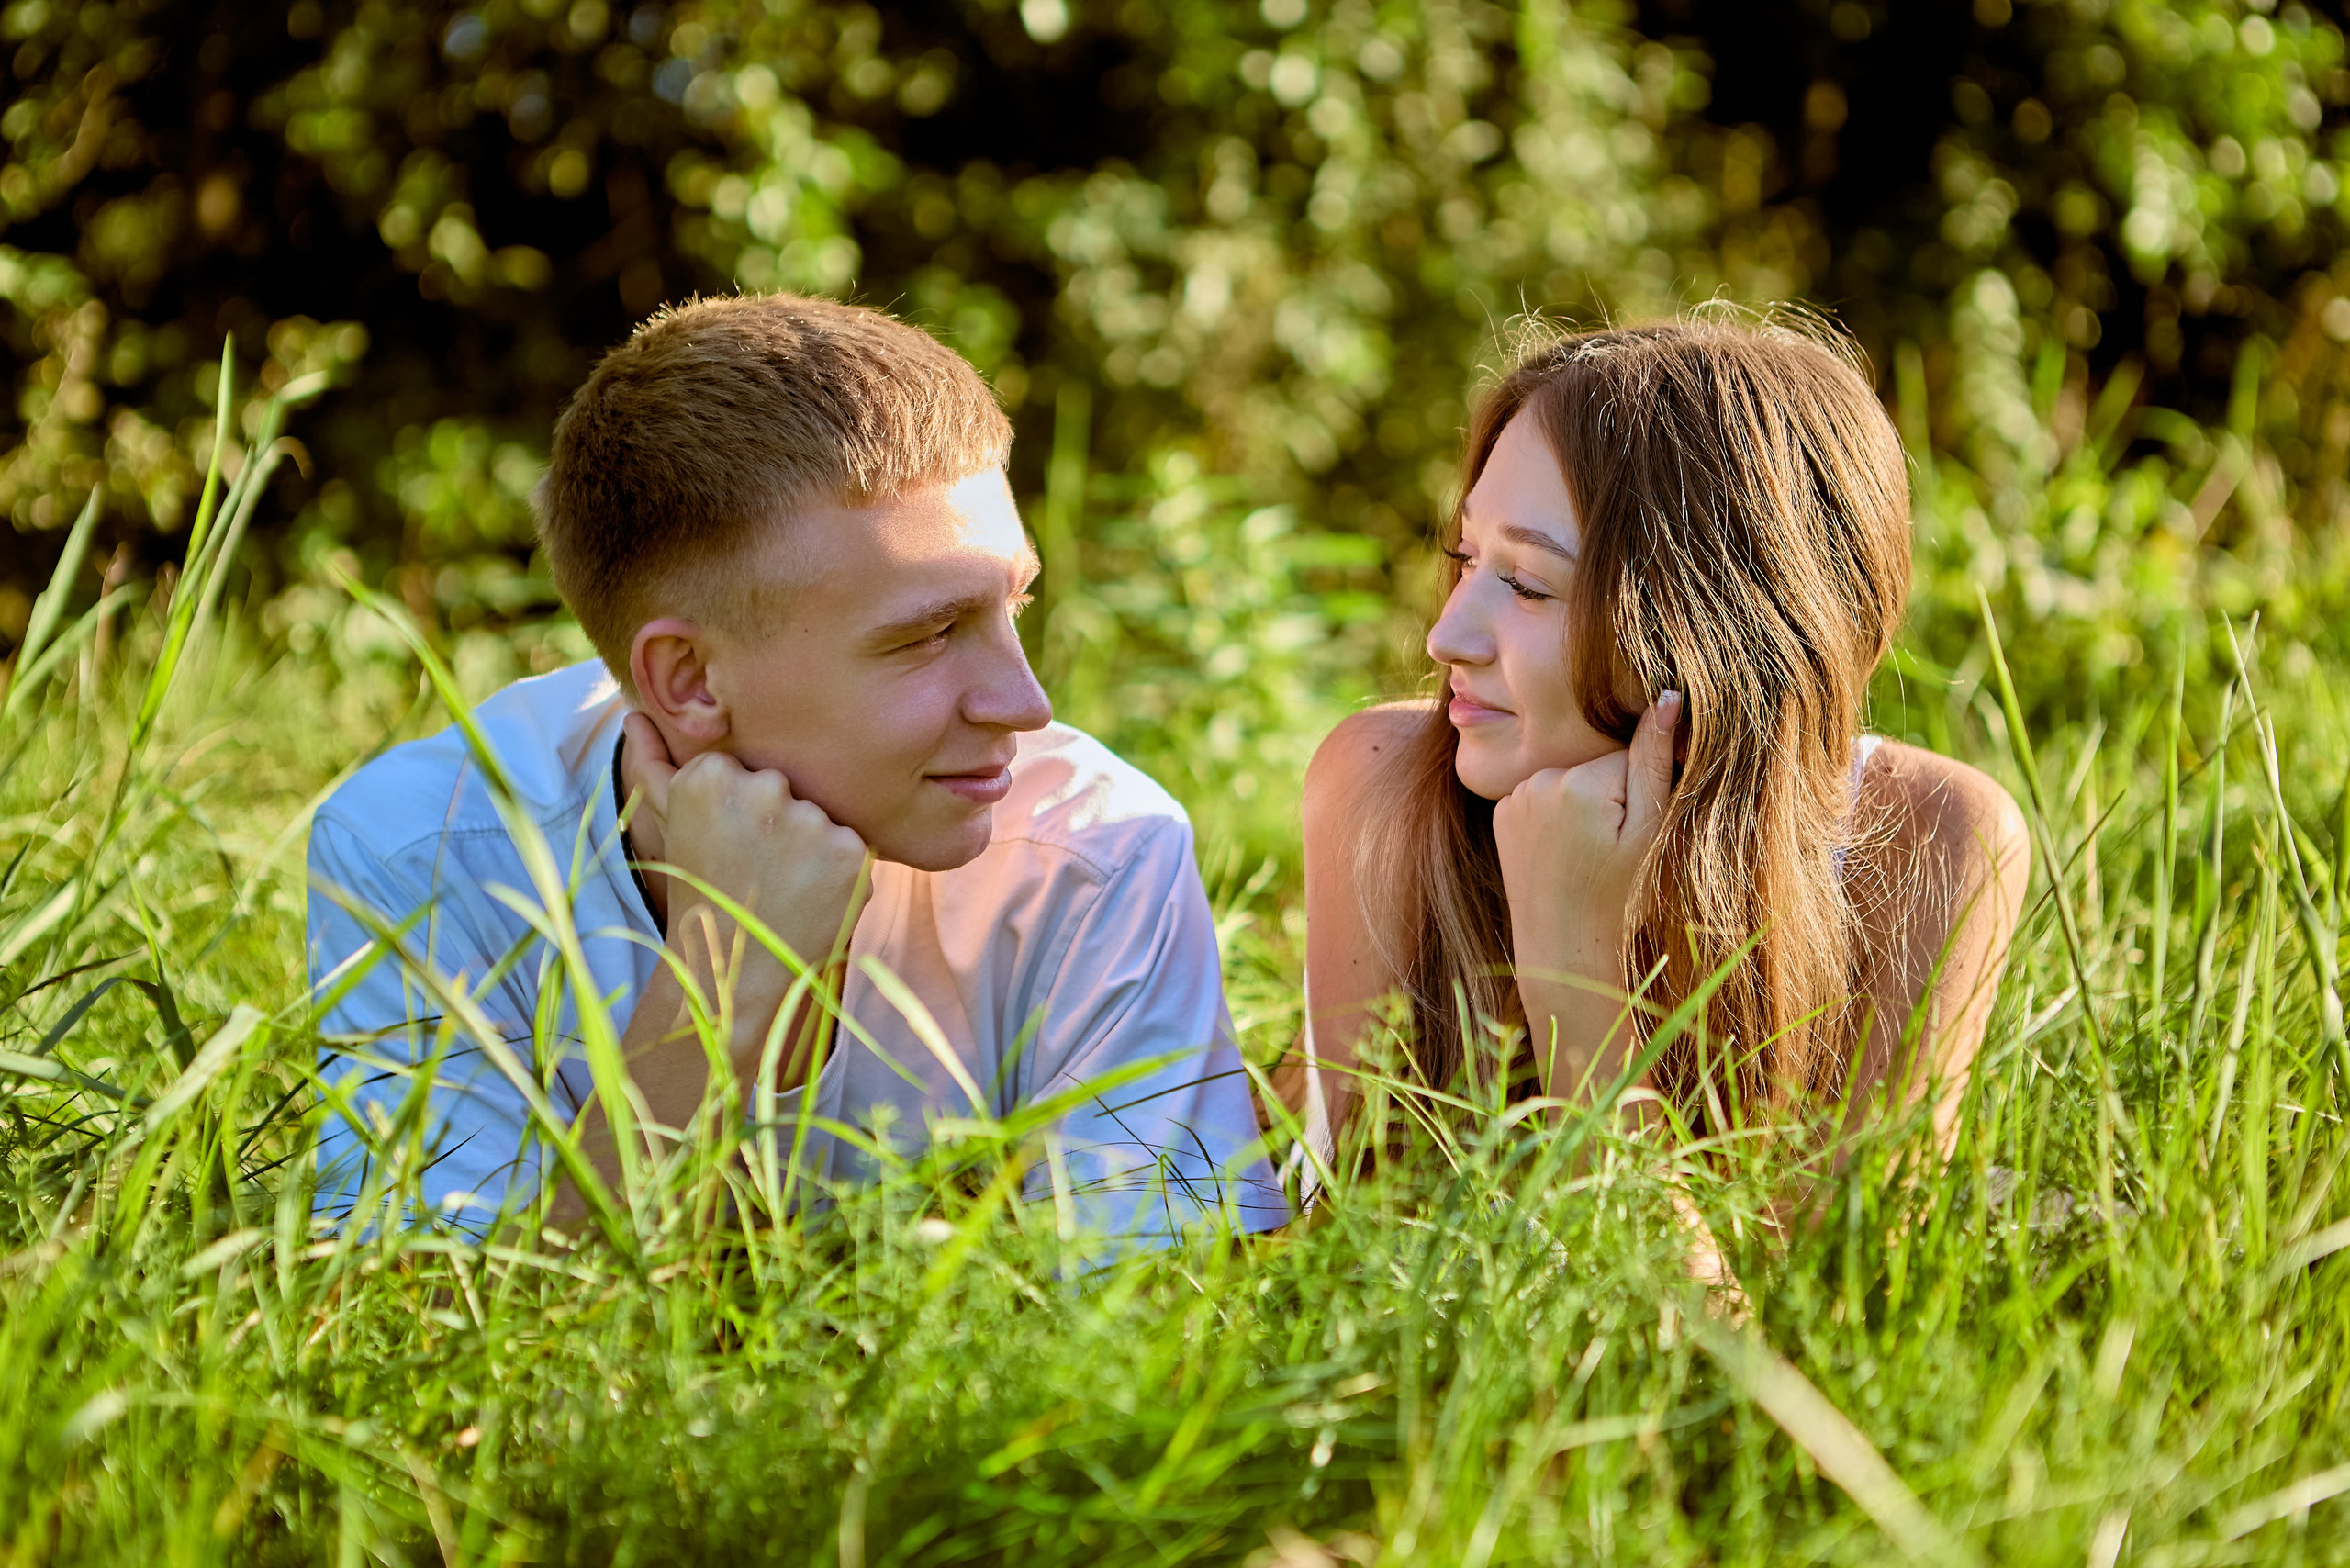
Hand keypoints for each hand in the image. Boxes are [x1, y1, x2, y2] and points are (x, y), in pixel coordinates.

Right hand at [620, 713, 870, 1062]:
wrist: (730, 975)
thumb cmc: (701, 892)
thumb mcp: (669, 823)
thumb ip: (656, 762)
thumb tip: (634, 715)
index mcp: (711, 773)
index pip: (746, 771)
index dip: (741, 815)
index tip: (726, 849)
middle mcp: (761, 788)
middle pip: (786, 791)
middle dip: (778, 828)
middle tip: (754, 874)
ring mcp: (808, 820)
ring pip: (820, 819)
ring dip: (810, 851)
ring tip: (781, 890)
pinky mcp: (849, 852)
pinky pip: (852, 847)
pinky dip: (839, 875)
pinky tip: (810, 900)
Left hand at [1491, 690, 1682, 987]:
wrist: (1562, 945)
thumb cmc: (1618, 896)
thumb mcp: (1649, 832)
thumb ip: (1655, 762)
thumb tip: (1670, 697)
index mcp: (1580, 782)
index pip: (1630, 757)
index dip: (1643, 792)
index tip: (1635, 833)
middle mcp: (1540, 779)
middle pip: (1597, 765)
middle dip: (1612, 796)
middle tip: (1611, 848)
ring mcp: (1515, 795)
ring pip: (1570, 779)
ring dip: (1584, 805)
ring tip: (1586, 853)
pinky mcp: (1502, 811)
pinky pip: (1543, 796)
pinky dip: (1556, 815)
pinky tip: (1561, 851)